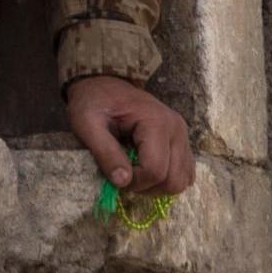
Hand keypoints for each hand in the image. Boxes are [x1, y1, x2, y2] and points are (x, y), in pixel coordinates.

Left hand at [65, 75, 194, 198]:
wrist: (104, 85)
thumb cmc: (94, 102)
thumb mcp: (87, 124)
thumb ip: (105, 152)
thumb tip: (123, 181)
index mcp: (156, 122)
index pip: (155, 171)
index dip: (133, 182)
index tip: (114, 174)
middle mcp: (176, 128)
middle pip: (172, 181)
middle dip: (146, 187)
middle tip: (124, 175)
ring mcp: (182, 136)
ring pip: (181, 181)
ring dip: (156, 186)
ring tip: (134, 171)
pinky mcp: (182, 143)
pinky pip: (184, 174)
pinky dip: (165, 180)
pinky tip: (145, 169)